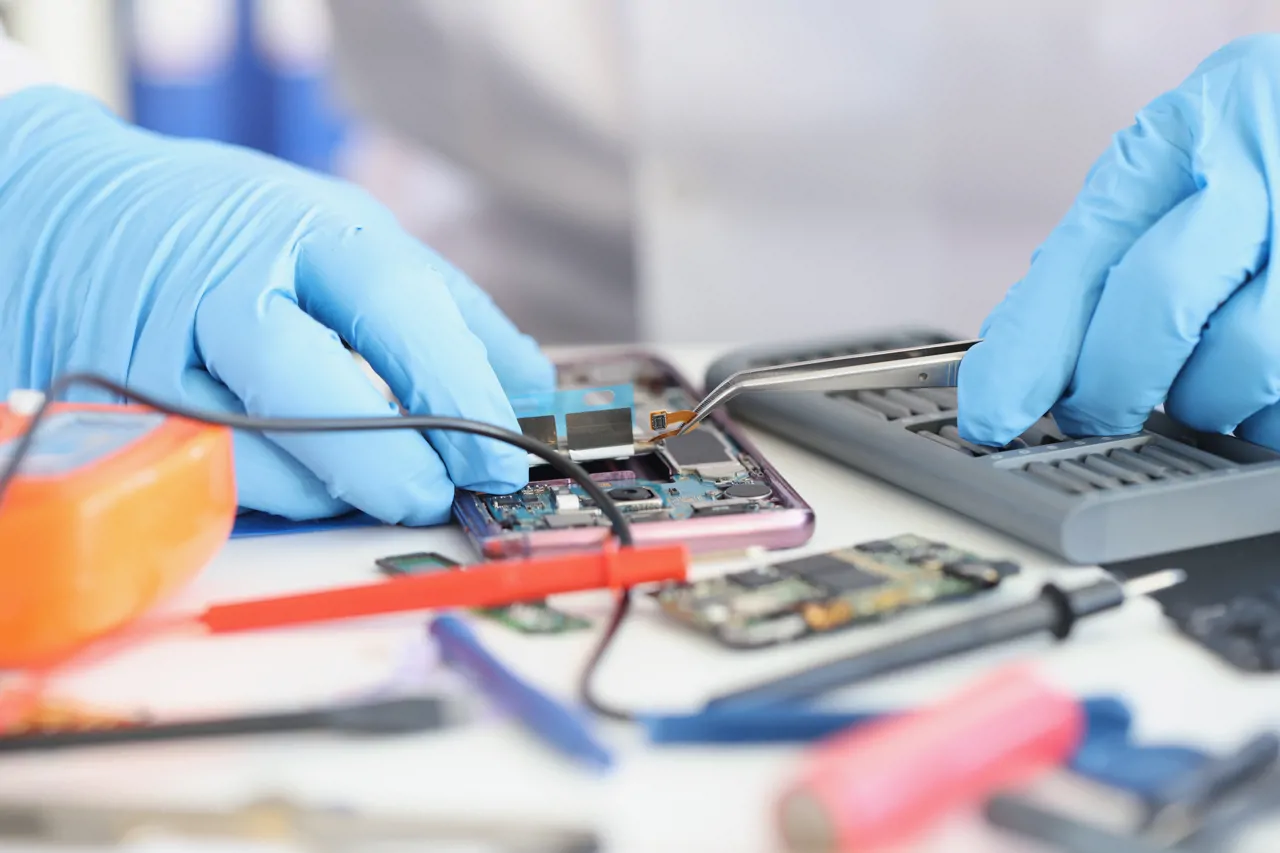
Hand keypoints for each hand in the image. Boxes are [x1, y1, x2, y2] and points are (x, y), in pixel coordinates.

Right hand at [0, 86, 553, 524]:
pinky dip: (271, 493)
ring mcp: (157, 350)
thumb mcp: (345, 231)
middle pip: (312, 388)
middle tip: (438, 495)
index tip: (503, 455)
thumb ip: (444, 308)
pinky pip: (203, 475)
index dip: (458, 390)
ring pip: (252, 450)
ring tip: (381, 486)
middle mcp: (226, 285)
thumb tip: (532, 385)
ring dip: (332, 489)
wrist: (66, 208)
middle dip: (389, 461)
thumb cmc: (231, 225)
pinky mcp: (115, 406)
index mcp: (304, 228)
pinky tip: (311, 482)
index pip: (397, 307)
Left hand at [958, 35, 1279, 449]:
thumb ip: (1090, 257)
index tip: (990, 412)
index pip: (1085, 257)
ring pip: (1245, 361)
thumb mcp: (1158, 171)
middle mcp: (1260, 168)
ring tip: (1200, 379)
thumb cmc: (1238, 151)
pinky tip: (1253, 380)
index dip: (1030, 350)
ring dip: (1204, 398)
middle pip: (1162, 302)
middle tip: (1091, 415)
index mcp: (1177, 137)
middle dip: (1110, 384)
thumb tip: (1013, 365)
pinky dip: (1261, 411)